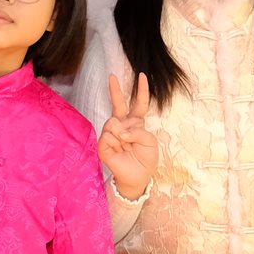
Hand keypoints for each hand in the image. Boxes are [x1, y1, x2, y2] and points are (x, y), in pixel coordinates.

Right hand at [97, 73, 158, 200]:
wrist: (138, 177)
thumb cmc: (146, 159)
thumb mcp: (150, 141)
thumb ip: (137, 130)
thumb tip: (119, 130)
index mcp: (136, 123)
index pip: (139, 104)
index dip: (141, 90)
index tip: (141, 76)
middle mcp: (123, 125)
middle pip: (118, 104)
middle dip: (115, 90)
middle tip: (112, 76)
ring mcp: (112, 134)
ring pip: (113, 122)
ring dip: (122, 134)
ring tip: (125, 145)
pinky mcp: (103, 144)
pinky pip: (108, 135)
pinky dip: (115, 142)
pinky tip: (118, 149)